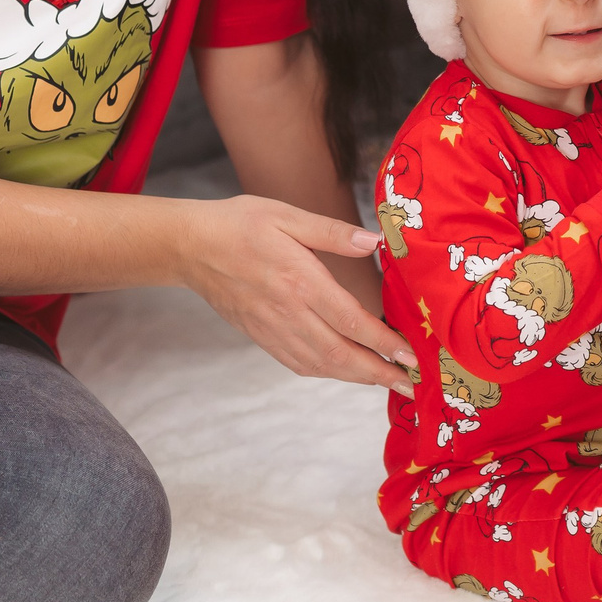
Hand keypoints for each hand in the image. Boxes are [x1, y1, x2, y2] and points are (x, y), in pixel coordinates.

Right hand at [176, 195, 410, 387]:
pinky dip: (327, 373)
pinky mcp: (260, 336)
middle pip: (340, 355)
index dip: (384, 343)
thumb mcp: (287, 215)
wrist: (189, 247)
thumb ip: (332, 232)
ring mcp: (272, 329)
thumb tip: (375, 242)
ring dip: (357, 378)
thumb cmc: (239, 223)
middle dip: (379, 373)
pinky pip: (298, 363)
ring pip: (320, 365)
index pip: (351, 320)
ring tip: (387, 382)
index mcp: (299, 280)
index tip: (411, 356)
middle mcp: (287, 312)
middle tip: (411, 386)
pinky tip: (344, 371)